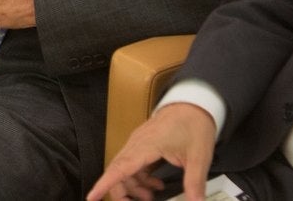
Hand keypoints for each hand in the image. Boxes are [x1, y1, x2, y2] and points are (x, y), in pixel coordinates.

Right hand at [88, 102, 216, 200]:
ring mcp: (139, 142)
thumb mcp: (199, 156)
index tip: (93, 197)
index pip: (121, 167)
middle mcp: (138, 142)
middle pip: (118, 170)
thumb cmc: (195, 123)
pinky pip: (133, 163)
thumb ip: (195, 183)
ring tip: (150, 198)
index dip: (105, 184)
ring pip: (125, 168)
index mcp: (148, 145)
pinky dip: (140, 178)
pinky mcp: (143, 143)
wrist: (195, 102)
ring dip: (133, 186)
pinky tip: (155, 185)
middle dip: (121, 192)